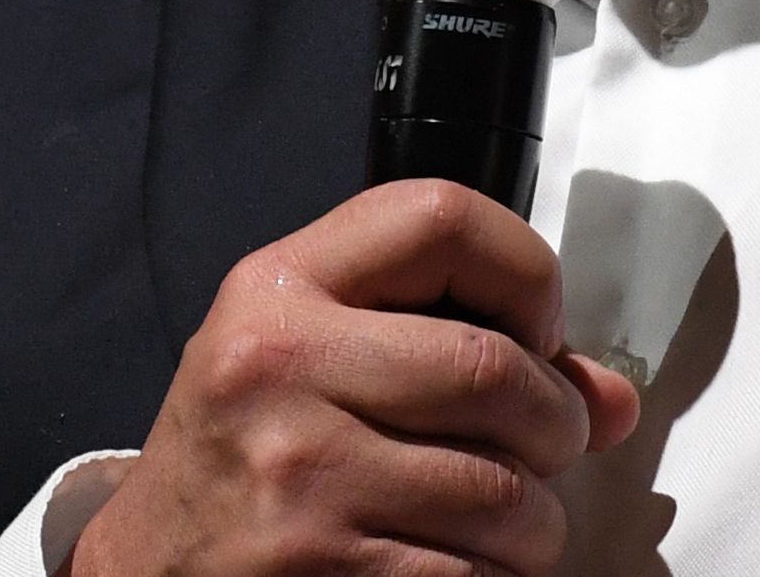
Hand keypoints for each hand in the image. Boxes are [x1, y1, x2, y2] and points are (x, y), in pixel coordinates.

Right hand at [69, 180, 639, 576]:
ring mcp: (295, 472)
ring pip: (501, 489)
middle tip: (548, 446)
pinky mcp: (315, 567)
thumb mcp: (318, 360)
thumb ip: (460, 346)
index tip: (536, 332)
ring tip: (505, 520)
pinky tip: (466, 566)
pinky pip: (471, 573)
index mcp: (281, 287)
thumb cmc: (250, 453)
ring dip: (536, 519)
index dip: (528, 274)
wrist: (144, 572)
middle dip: (557, 422)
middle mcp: (278, 365)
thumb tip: (614, 402)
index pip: (443, 217)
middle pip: (495, 370)